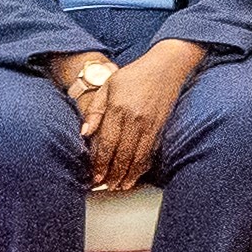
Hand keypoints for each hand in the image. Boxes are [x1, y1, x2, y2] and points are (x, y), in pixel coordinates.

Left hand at [86, 41, 204, 188]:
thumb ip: (95, 110)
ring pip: (137, 156)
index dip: (100, 163)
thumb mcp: (108, 85)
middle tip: (106, 186)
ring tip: (120, 186)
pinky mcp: (160, 126)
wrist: (166, 65)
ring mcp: (149, 124)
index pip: (107, 144)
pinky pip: (150, 151)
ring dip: (128, 174)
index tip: (94, 176)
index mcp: (118, 108)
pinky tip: (136, 174)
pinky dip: (142, 166)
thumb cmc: (134, 74)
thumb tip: (84, 133)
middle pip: (122, 154)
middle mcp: (134, 119)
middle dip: (113, 174)